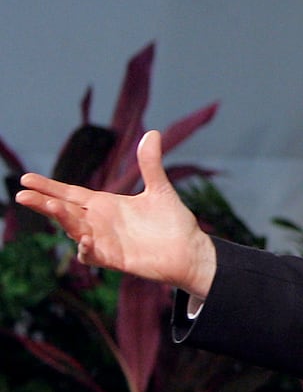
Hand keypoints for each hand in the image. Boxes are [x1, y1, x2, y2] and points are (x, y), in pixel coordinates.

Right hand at [15, 130, 215, 297]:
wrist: (190, 250)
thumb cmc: (173, 222)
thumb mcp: (160, 189)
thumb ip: (150, 164)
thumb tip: (152, 132)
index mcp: (105, 205)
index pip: (70, 193)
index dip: (48, 187)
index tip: (25, 179)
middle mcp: (99, 223)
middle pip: (64, 211)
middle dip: (42, 202)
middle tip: (21, 194)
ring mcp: (104, 241)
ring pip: (74, 230)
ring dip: (62, 219)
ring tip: (51, 206)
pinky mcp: (114, 259)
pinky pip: (91, 255)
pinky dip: (86, 248)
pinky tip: (85, 239)